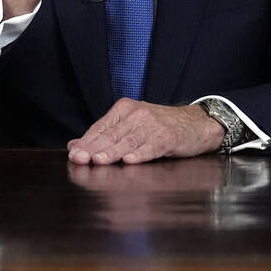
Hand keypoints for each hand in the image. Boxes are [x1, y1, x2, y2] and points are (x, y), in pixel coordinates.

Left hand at [66, 99, 225, 164]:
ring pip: (129, 140)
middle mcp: (138, 114)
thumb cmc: (161, 127)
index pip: (101, 127)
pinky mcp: (169, 137)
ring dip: (113, 152)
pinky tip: (130, 160)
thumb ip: (104, 135)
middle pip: (112, 134)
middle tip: (80, 159)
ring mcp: (153, 124)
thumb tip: (74, 145)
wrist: (197, 123)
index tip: (74, 154)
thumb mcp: (131, 125)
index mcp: (125, 109)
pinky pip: (152, 146)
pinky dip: (140, 154)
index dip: (87, 141)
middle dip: (94, 148)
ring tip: (99, 161)